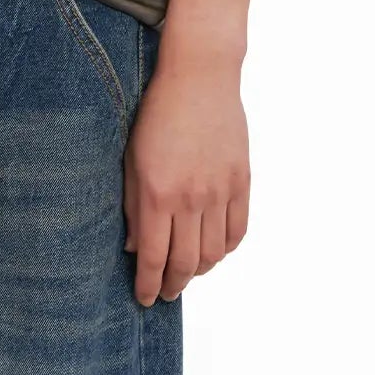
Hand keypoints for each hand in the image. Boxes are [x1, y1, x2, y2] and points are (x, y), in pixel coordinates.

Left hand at [123, 46, 249, 304]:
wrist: (199, 76)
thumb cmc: (156, 112)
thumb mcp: (131, 157)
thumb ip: (132, 205)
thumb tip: (133, 248)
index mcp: (158, 193)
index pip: (154, 257)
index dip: (149, 284)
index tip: (145, 298)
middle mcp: (192, 198)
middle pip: (186, 263)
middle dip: (173, 284)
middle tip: (166, 292)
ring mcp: (220, 191)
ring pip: (214, 253)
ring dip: (200, 271)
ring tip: (187, 273)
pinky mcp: (242, 181)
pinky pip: (238, 231)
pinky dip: (226, 249)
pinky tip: (214, 251)